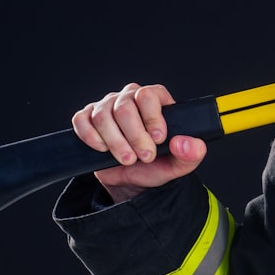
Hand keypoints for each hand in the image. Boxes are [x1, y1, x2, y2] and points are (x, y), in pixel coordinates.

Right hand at [71, 83, 207, 202]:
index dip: (153, 119)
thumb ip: (192, 153)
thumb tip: (182, 142)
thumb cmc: (157, 164)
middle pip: (124, 107)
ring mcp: (106, 106)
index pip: (149, 95)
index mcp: (156, 100)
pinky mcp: (87, 118)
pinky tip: (104, 149)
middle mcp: (130, 98)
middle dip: (134, 136)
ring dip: (115, 142)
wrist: (133, 179)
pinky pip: (82, 120)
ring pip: (103, 116)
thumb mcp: (181, 163)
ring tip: (127, 159)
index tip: (158, 140)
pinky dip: (91, 137)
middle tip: (144, 157)